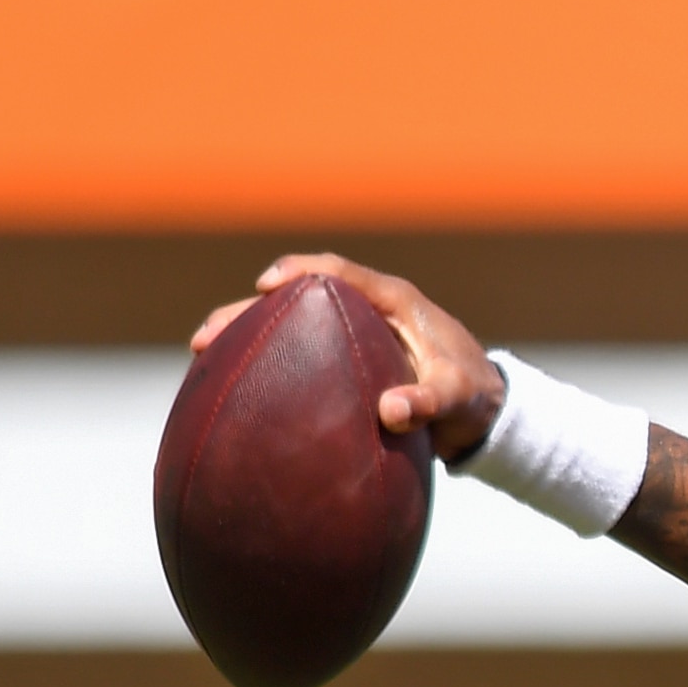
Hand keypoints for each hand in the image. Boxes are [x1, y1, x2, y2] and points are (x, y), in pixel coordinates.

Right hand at [189, 253, 505, 460]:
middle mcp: (368, 311)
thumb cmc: (475, 398)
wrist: (485, 414)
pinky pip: (298, 353)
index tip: (267, 285)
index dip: (301, 272)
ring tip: (202, 354)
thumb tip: (391, 410)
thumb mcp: (460, 400)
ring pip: (291, 326)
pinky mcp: (345, 361)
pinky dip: (266, 362)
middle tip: (207, 335)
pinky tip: (229, 385)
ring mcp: (352, 335)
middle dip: (250, 310)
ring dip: (248, 335)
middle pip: (299, 299)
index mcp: (395, 302)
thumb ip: (431, 402)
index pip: (340, 274)